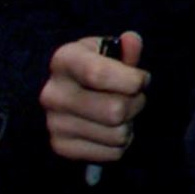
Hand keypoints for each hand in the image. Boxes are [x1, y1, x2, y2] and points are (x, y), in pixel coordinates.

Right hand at [40, 31, 147, 164]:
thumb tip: (132, 40)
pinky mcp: (60, 146)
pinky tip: (110, 129)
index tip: (141, 79)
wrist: (71, 94)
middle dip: (136, 104)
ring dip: (129, 125)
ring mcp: (54, 122)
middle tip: (133, 98)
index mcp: (64, 61)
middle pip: (115, 110)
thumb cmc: (97, 69)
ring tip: (121, 114)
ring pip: (117, 134)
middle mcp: (53, 93)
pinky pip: (112, 153)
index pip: (99, 75)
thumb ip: (126, 50)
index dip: (132, 80)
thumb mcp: (110, 53)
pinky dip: (120, 144)